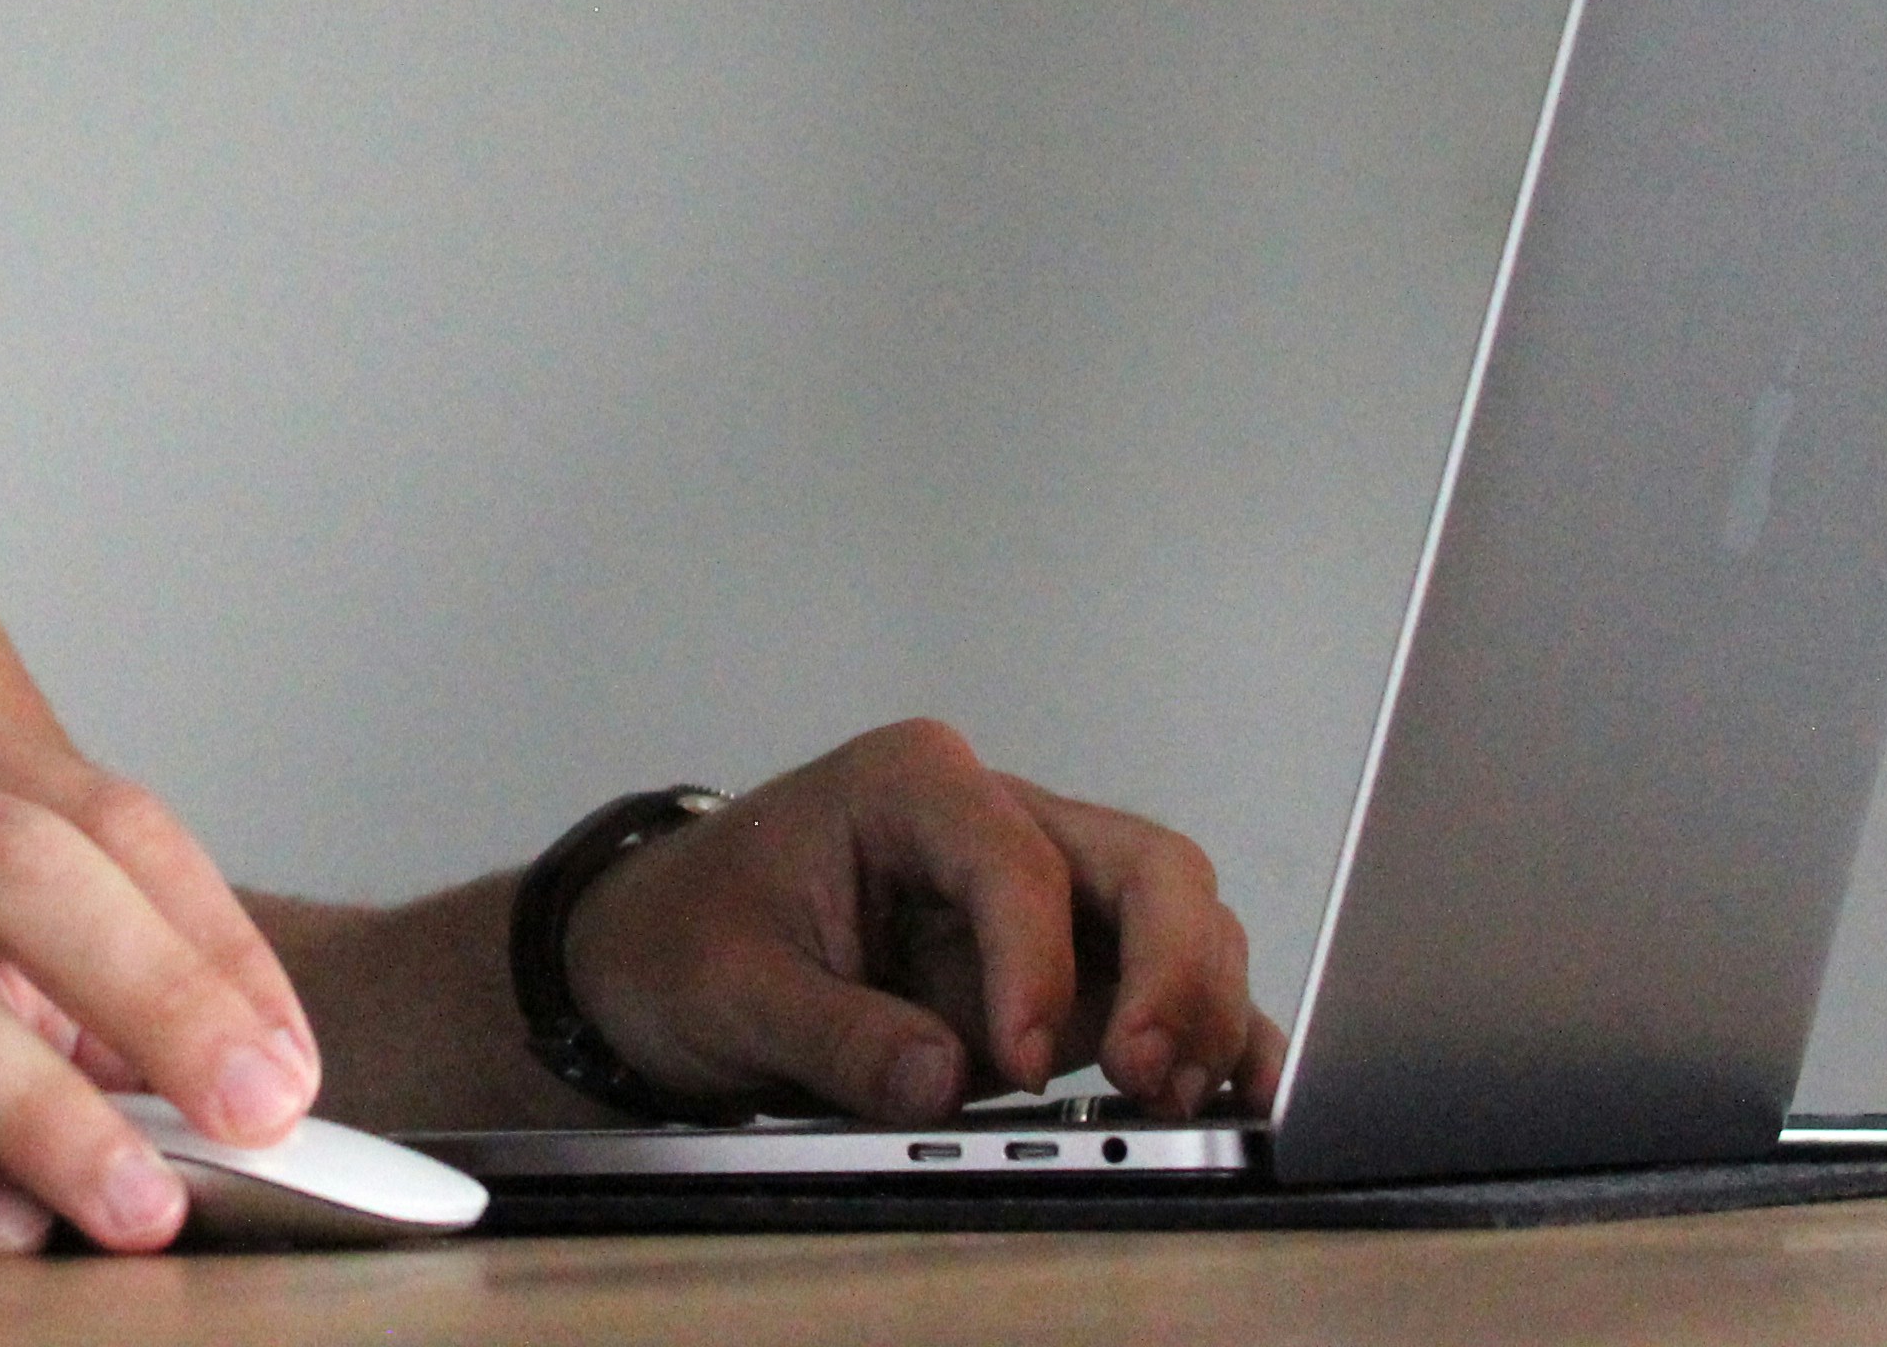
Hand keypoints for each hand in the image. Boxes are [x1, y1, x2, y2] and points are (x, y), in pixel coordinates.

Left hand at [551, 722, 1280, 1120]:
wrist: (660, 959)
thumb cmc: (689, 938)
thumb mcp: (733, 989)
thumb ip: (837, 1034)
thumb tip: (941, 1078)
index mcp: (913, 785)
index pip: (1016, 859)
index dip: (1035, 963)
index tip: (1019, 1062)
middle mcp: (998, 823)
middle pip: (1143, 868)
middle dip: (1172, 969)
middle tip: (1147, 1074)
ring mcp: (1042, 898)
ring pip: (1176, 925)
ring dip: (1198, 1010)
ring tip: (1172, 1100)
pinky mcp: (1060, 971)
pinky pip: (1159, 990)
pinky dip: (1204, 1038)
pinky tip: (1227, 1096)